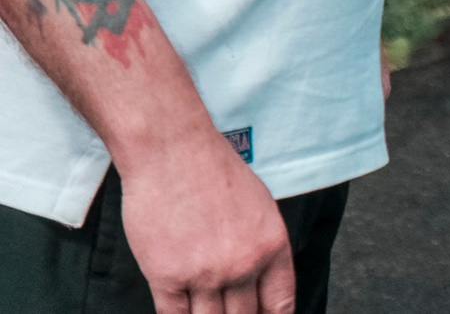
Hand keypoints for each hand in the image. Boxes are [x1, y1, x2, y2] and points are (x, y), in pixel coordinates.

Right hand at [118, 132, 295, 313]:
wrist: (173, 153)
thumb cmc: (215, 171)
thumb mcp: (259, 206)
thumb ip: (260, 246)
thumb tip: (258, 279)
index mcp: (273, 246)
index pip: (280, 303)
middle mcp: (243, 265)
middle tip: (230, 313)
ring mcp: (205, 274)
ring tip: (206, 312)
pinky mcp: (167, 277)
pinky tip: (182, 313)